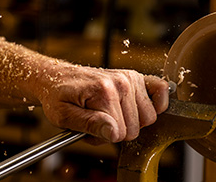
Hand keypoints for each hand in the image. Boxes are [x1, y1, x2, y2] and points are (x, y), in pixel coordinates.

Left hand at [36, 65, 168, 142]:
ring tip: (111, 114)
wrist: (55, 77)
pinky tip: (139, 107)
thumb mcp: (64, 116)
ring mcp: (130, 78)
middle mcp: (121, 83)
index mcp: (103, 92)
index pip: (120, 133)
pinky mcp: (135, 77)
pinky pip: (160, 90)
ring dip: (131, 121)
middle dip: (117, 131)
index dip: (104, 137)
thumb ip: (89, 124)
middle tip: (99, 122)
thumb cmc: (58, 96)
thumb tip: (114, 133)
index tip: (91, 130)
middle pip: (136, 128)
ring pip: (149, 117)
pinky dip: (156, 102)